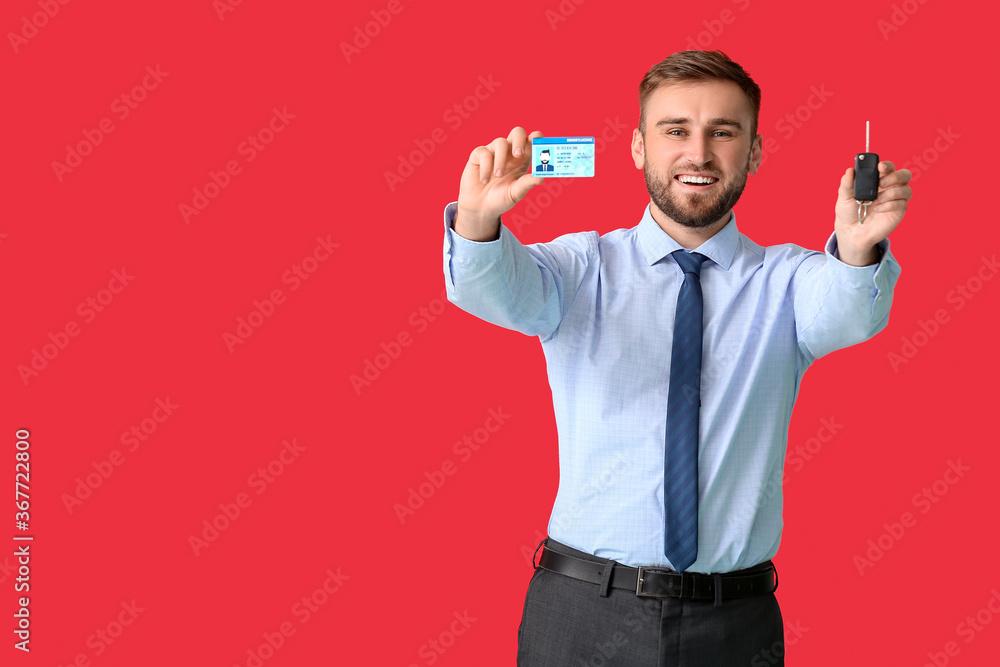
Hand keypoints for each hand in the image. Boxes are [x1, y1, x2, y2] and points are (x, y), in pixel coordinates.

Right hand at [455, 126, 544, 240]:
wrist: (480, 207)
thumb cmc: (501, 199)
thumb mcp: (516, 193)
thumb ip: (527, 184)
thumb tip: (541, 178)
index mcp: (523, 159)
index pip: (532, 141)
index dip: (536, 138)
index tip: (538, 141)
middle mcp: (509, 152)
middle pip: (517, 132)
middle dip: (519, 140)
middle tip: (518, 155)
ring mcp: (494, 151)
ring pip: (500, 142)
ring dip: (501, 160)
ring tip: (498, 176)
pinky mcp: (478, 155)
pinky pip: (484, 152)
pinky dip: (486, 167)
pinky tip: (485, 180)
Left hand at [834, 161, 912, 265]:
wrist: (851, 231)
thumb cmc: (849, 211)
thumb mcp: (844, 197)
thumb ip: (846, 183)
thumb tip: (850, 170)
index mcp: (877, 180)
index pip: (888, 167)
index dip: (887, 165)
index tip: (880, 167)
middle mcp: (889, 187)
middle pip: (905, 175)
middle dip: (895, 176)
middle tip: (881, 183)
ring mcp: (895, 199)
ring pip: (906, 189)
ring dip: (892, 193)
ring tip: (877, 199)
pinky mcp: (898, 211)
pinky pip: (901, 204)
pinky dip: (889, 205)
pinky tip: (878, 209)